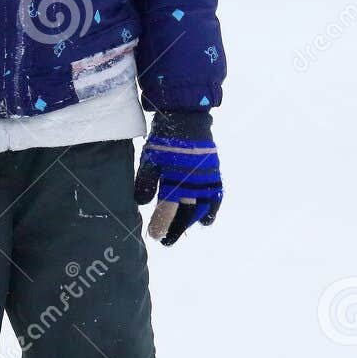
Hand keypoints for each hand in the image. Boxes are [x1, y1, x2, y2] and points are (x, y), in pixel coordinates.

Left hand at [133, 111, 222, 245]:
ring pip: (200, 209)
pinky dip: (211, 210)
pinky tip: (205, 221)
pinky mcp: (213, 175)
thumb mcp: (150, 159)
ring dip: (190, 222)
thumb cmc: (165, 138)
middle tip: (165, 241)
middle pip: (185, 214)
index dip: (161, 225)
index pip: (167, 210)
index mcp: (174, 179)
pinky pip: (215, 198)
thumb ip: (146, 182)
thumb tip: (141, 204)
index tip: (155, 236)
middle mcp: (192, 183)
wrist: (189, 117)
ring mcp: (205, 180)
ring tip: (181, 230)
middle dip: (175, 229)